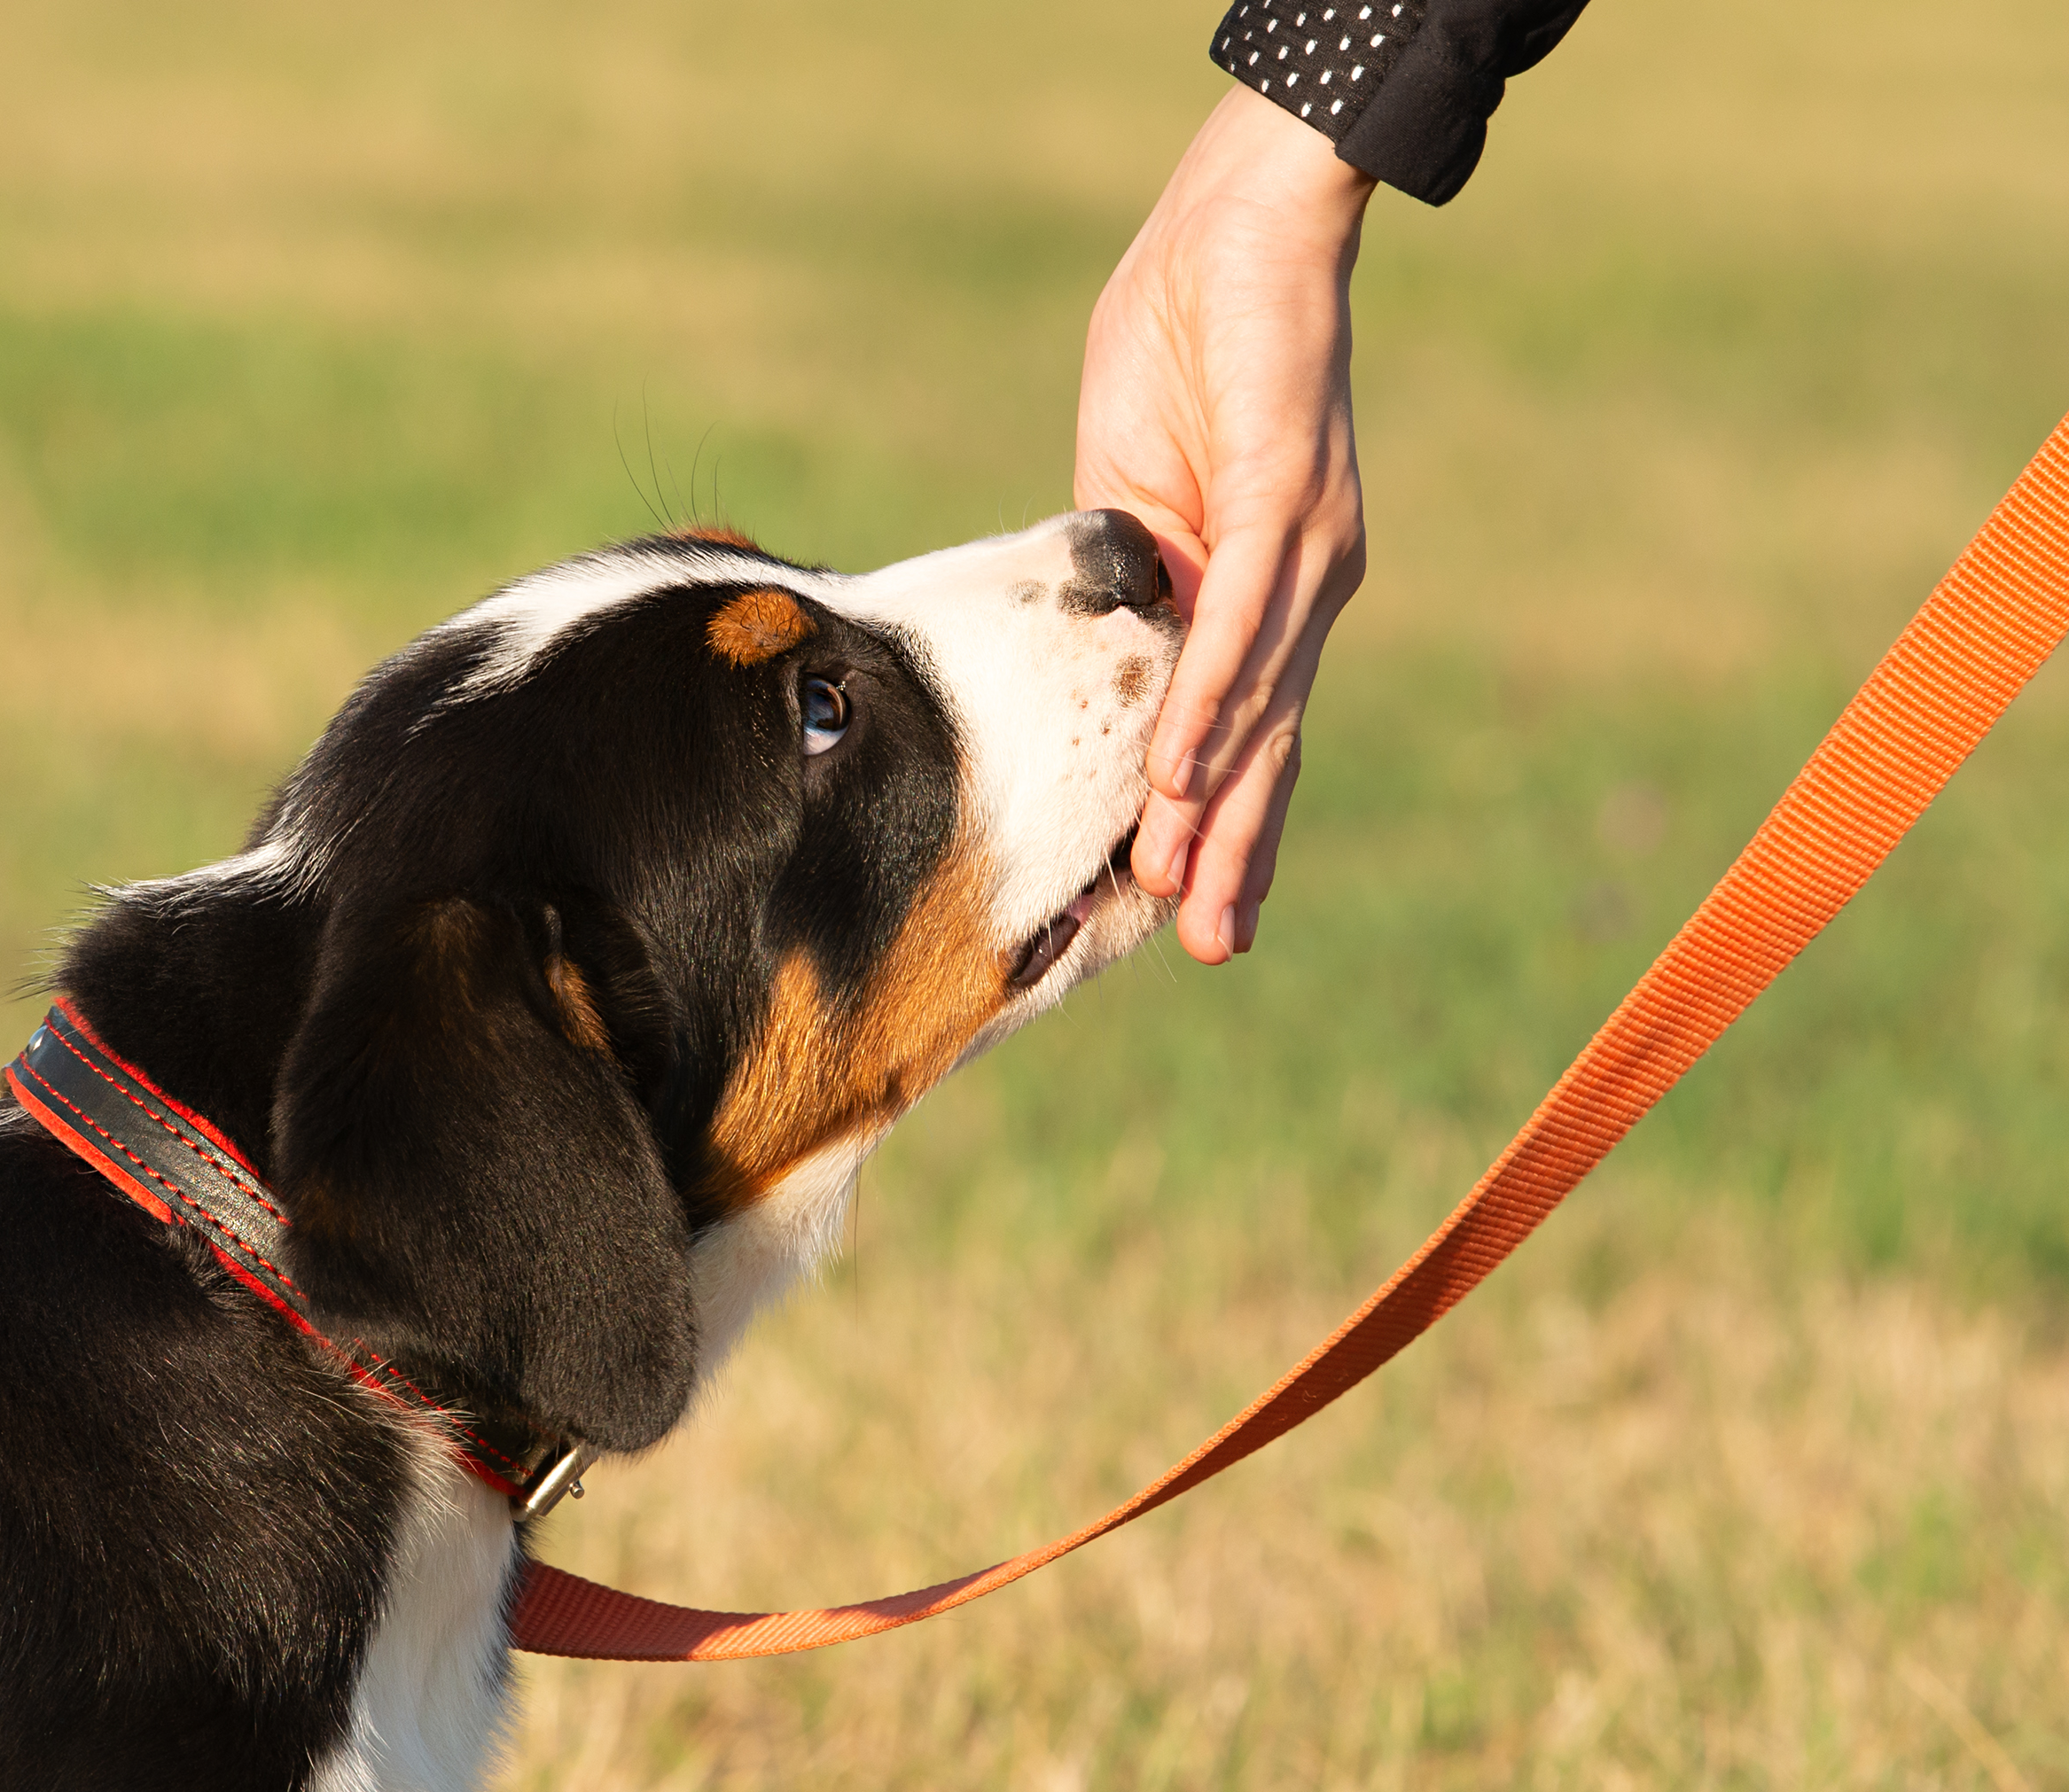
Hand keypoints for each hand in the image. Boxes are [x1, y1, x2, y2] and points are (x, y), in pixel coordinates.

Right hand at [1076, 87, 1376, 961]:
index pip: (1249, 722)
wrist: (1241, 219)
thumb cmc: (1183, 340)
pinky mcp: (1280, 492)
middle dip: (1235, 848)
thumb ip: (1132, 582)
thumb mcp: (1131, 493)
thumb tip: (1107, 668)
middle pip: (1269, 739)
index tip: (1180, 903)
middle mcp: (1309, 579)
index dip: (1219, 812)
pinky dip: (1206, 703)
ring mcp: (1305, 541)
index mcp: (1271, 583)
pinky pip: (1238, 622)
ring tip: (1174, 891)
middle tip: (1212, 949)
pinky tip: (1178, 773)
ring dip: (1211, 802)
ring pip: (1256, 702)